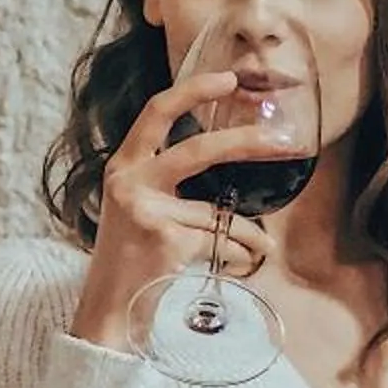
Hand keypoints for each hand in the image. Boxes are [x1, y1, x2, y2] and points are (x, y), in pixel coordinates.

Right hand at [67, 65, 293, 349]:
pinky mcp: (165, 241)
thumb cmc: (131, 260)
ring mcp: (146, 211)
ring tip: (264, 246)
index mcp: (123, 166)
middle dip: (243, 142)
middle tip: (278, 141)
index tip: (228, 79)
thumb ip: (168, 182)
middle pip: (196, 149)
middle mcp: (129, 181)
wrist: (109, 309)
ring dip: (247, 234)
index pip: (157, 112)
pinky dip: (238, 254)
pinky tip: (240, 265)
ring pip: (216, 213)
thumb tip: (226, 156)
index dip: (193, 91)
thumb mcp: (140, 208)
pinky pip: (219, 241)